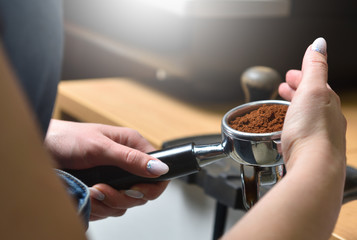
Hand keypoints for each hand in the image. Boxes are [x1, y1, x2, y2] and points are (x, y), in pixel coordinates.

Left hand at [45, 119, 168, 220]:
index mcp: (131, 146)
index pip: (157, 171)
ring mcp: (113, 179)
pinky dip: (96, 207)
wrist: (40, 148)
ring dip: (106, 203)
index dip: (152, 186)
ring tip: (90, 189)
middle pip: (141, 193)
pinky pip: (107, 209)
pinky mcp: (101, 191)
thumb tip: (160, 167)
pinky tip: (86, 195)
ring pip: (124, 204)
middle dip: (121, 197)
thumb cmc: (66, 138)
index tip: (135, 191)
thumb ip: (131, 159)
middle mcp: (126, 163)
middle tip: (103, 189)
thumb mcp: (100, 147)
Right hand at [222, 38, 346, 239]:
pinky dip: (289, 131)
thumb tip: (320, 43)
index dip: (303, 77)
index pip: (317, 85)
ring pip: (305, 120)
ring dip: (292, 112)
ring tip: (278, 111)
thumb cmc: (312, 131)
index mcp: (328, 103)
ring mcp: (318, 139)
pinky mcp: (307, 155)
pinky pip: (299, 138)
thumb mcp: (313, 90)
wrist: (314, 169)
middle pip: (311, 102)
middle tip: (282, 89)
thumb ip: (315, 67)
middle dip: (296, 93)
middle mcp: (327, 121)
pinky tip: (281, 137)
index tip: (290, 74)